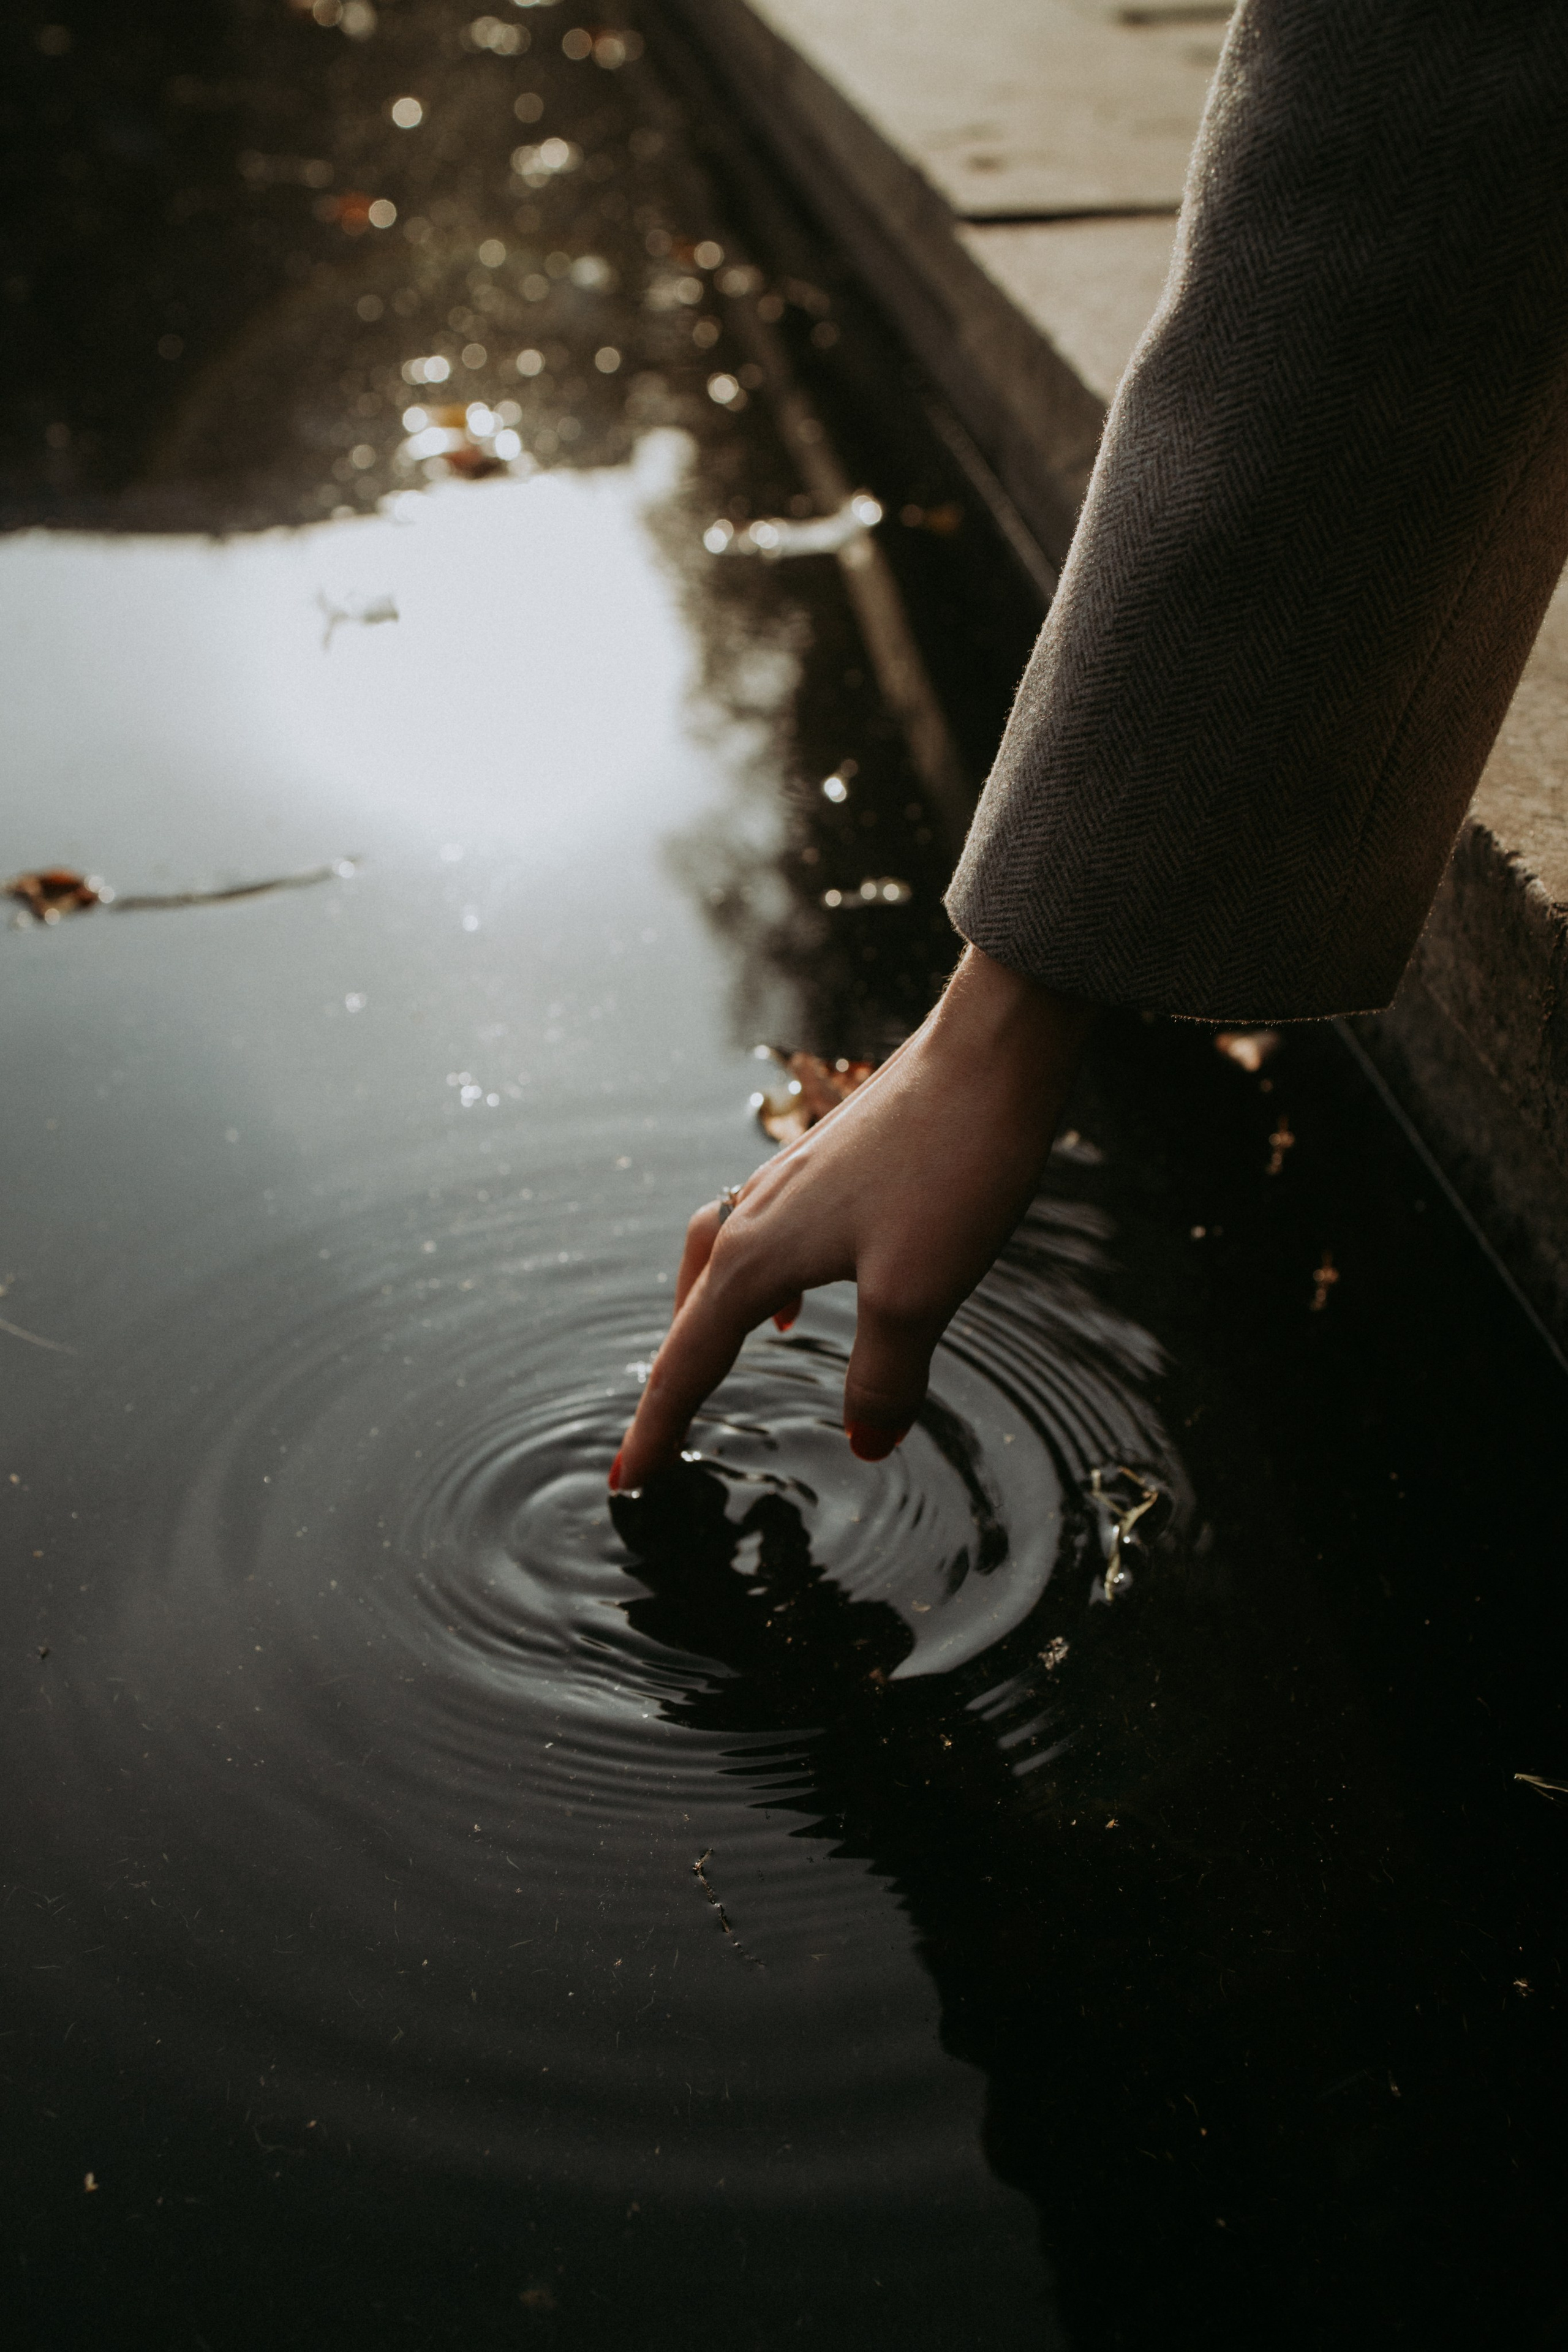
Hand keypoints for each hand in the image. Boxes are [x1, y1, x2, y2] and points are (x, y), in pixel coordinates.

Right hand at [610, 947, 1092, 1488]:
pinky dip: (754, 1283)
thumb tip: (867, 1442)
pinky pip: (760, 1238)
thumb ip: (883, 1378)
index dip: (659, 1428)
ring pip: (719, 1269)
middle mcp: (752, 1217)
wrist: (990, 1055)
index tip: (629, 1483)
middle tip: (653, 1445)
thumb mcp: (917, 1293)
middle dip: (670, 1383)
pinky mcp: (826, 1166)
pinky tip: (794, 1301)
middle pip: (689, 1316)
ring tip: (703, 1368)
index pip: (689, 1361)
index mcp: (755, 1257)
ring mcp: (787, 1184)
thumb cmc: (951, 1166)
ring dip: (704, 1325)